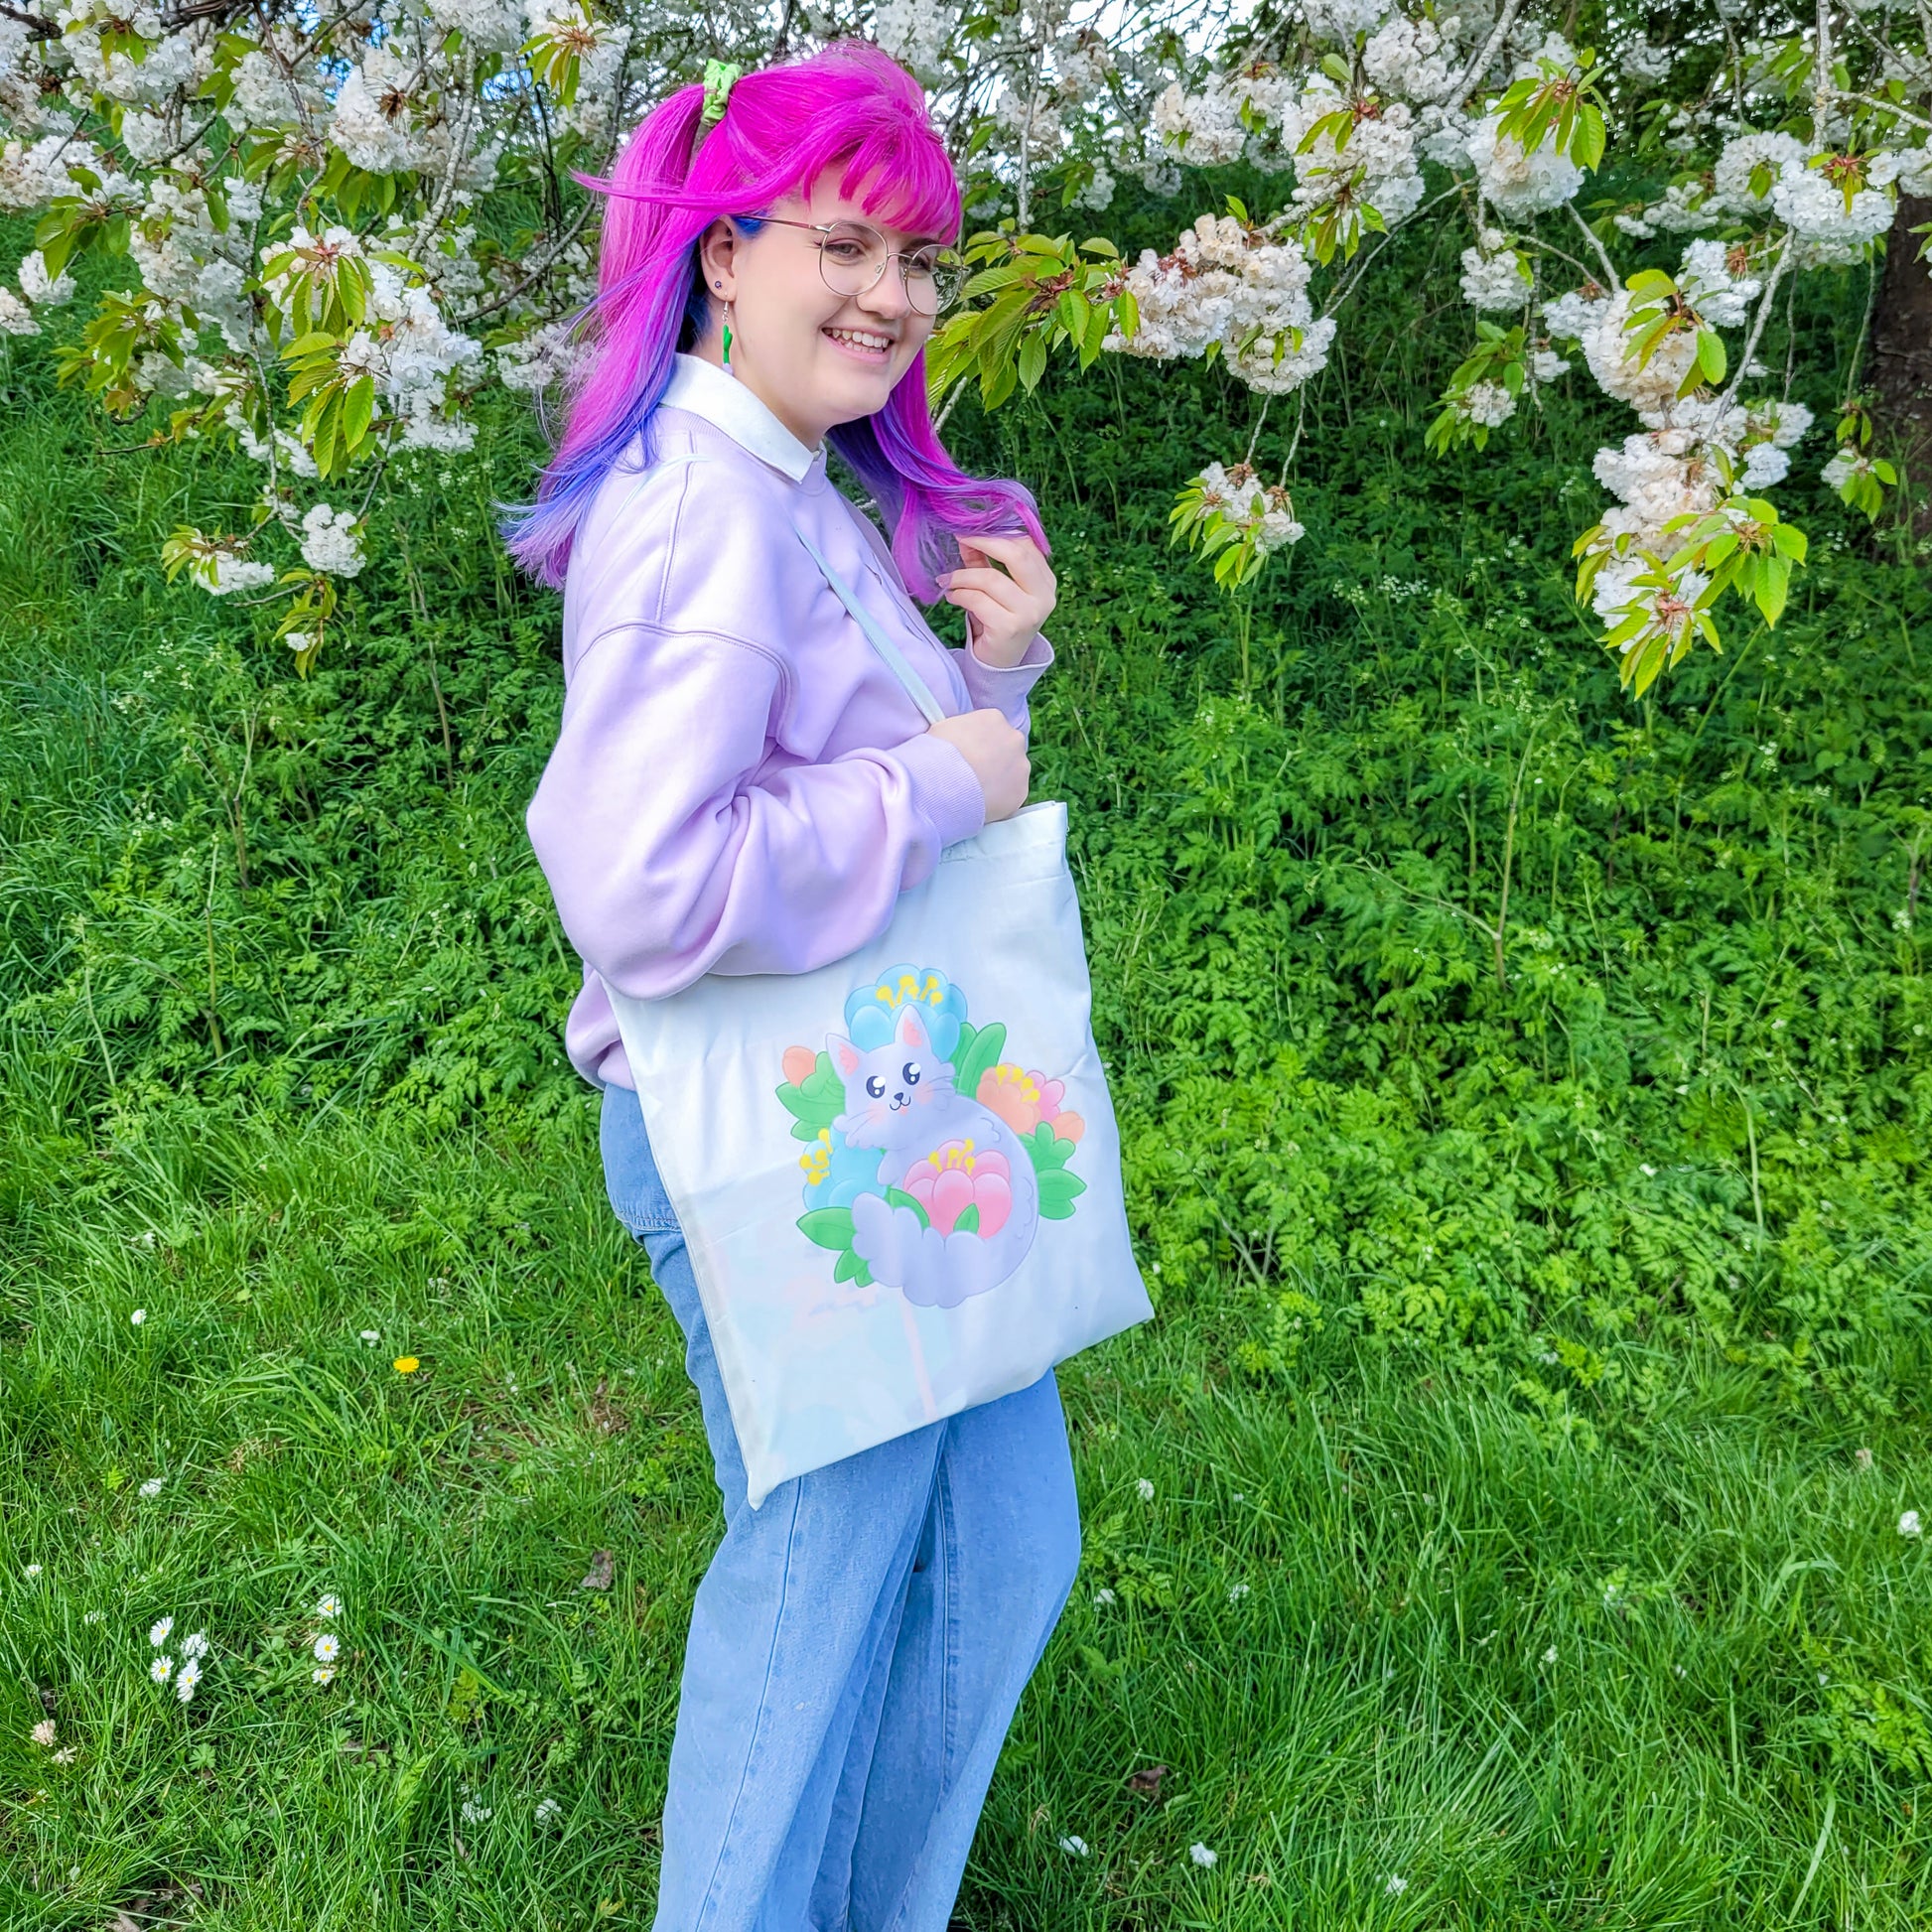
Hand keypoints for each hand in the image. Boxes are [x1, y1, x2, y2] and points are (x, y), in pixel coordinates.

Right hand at [926, 708, 1029, 822]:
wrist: (944, 783)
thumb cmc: (937, 754)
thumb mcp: (942, 729)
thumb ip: (958, 731)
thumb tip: (957, 740)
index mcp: (994, 718)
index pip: (992, 730)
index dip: (980, 745)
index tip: (970, 757)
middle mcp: (1014, 738)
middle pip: (1007, 750)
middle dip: (995, 761)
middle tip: (974, 776)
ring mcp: (1021, 765)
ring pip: (1013, 773)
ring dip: (999, 781)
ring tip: (976, 792)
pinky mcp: (1022, 791)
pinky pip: (1011, 796)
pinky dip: (1000, 801)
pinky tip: (982, 804)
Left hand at [936, 531, 1055, 669]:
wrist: (999, 665)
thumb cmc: (996, 620)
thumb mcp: (993, 587)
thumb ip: (982, 561)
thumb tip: (964, 534)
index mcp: (1045, 581)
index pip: (1026, 544)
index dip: (996, 532)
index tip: (970, 527)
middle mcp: (1044, 596)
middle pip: (1016, 554)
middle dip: (983, 542)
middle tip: (960, 539)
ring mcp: (1030, 613)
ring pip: (991, 579)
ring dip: (962, 576)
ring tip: (948, 581)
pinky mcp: (1010, 628)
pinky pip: (978, 600)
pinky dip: (960, 595)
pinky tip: (952, 597)